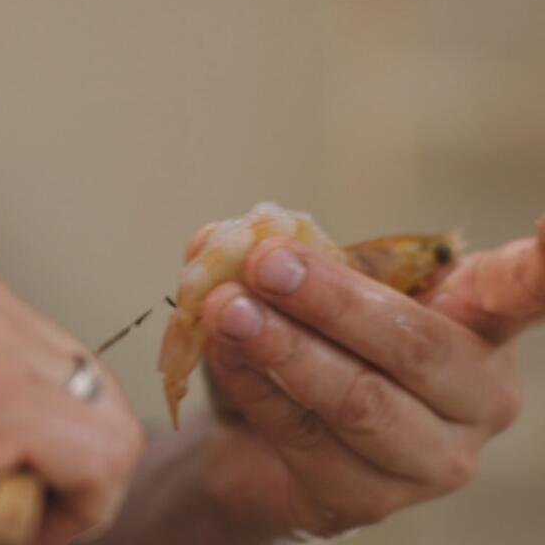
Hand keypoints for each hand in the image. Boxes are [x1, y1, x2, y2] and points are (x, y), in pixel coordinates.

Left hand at [197, 216, 543, 539]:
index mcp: (477, 321)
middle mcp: (478, 395)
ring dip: (286, 349)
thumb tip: (225, 237)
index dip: (542, 265)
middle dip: (330, 300)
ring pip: (361, 402)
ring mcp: (433, 458)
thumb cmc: (304, 345)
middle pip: (414, 345)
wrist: (259, 441)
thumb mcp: (298, 289)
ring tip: (228, 311)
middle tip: (264, 264)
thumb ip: (272, 255)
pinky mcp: (371, 500)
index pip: (522, 291)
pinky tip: (225, 353)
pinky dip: (258, 388)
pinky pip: (308, 438)